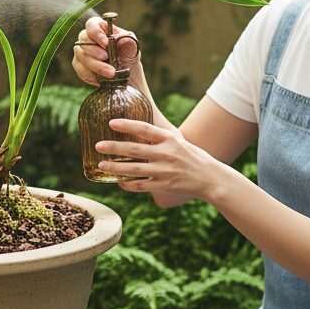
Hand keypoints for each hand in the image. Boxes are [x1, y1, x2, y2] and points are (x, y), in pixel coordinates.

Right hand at [72, 16, 140, 85]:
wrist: (129, 77)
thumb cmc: (129, 57)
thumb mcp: (133, 47)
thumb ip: (128, 40)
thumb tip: (121, 37)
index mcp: (102, 29)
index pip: (92, 24)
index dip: (95, 32)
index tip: (105, 43)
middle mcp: (90, 39)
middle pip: (83, 39)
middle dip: (94, 50)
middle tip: (106, 58)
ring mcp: (83, 53)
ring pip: (81, 56)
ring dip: (95, 65)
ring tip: (111, 73)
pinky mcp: (81, 67)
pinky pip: (80, 70)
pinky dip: (91, 75)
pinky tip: (101, 79)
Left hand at [94, 118, 223, 202]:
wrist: (211, 178)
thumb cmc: (194, 158)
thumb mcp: (179, 142)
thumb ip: (161, 139)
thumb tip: (139, 132)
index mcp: (170, 140)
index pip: (145, 129)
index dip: (127, 125)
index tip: (111, 123)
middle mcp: (166, 154)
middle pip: (134, 149)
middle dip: (114, 147)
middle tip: (98, 145)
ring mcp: (164, 171)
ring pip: (134, 169)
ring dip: (115, 168)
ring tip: (101, 165)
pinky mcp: (164, 185)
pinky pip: (141, 185)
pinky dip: (128, 184)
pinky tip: (119, 182)